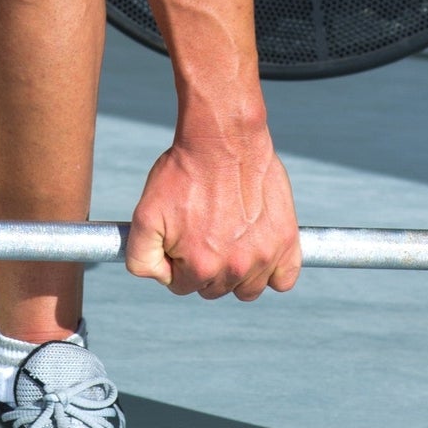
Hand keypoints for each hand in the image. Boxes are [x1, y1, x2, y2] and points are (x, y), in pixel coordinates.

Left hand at [124, 119, 301, 300]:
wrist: (223, 139)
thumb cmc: (184, 172)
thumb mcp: (145, 213)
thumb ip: (140, 257)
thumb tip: (159, 279)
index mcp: (201, 265)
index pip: (183, 285)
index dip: (177, 261)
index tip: (181, 236)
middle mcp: (236, 268)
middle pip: (215, 288)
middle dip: (205, 265)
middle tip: (204, 229)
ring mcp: (265, 255)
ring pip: (248, 288)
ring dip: (236, 270)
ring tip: (228, 234)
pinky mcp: (287, 241)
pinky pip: (284, 280)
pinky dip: (273, 271)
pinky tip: (257, 248)